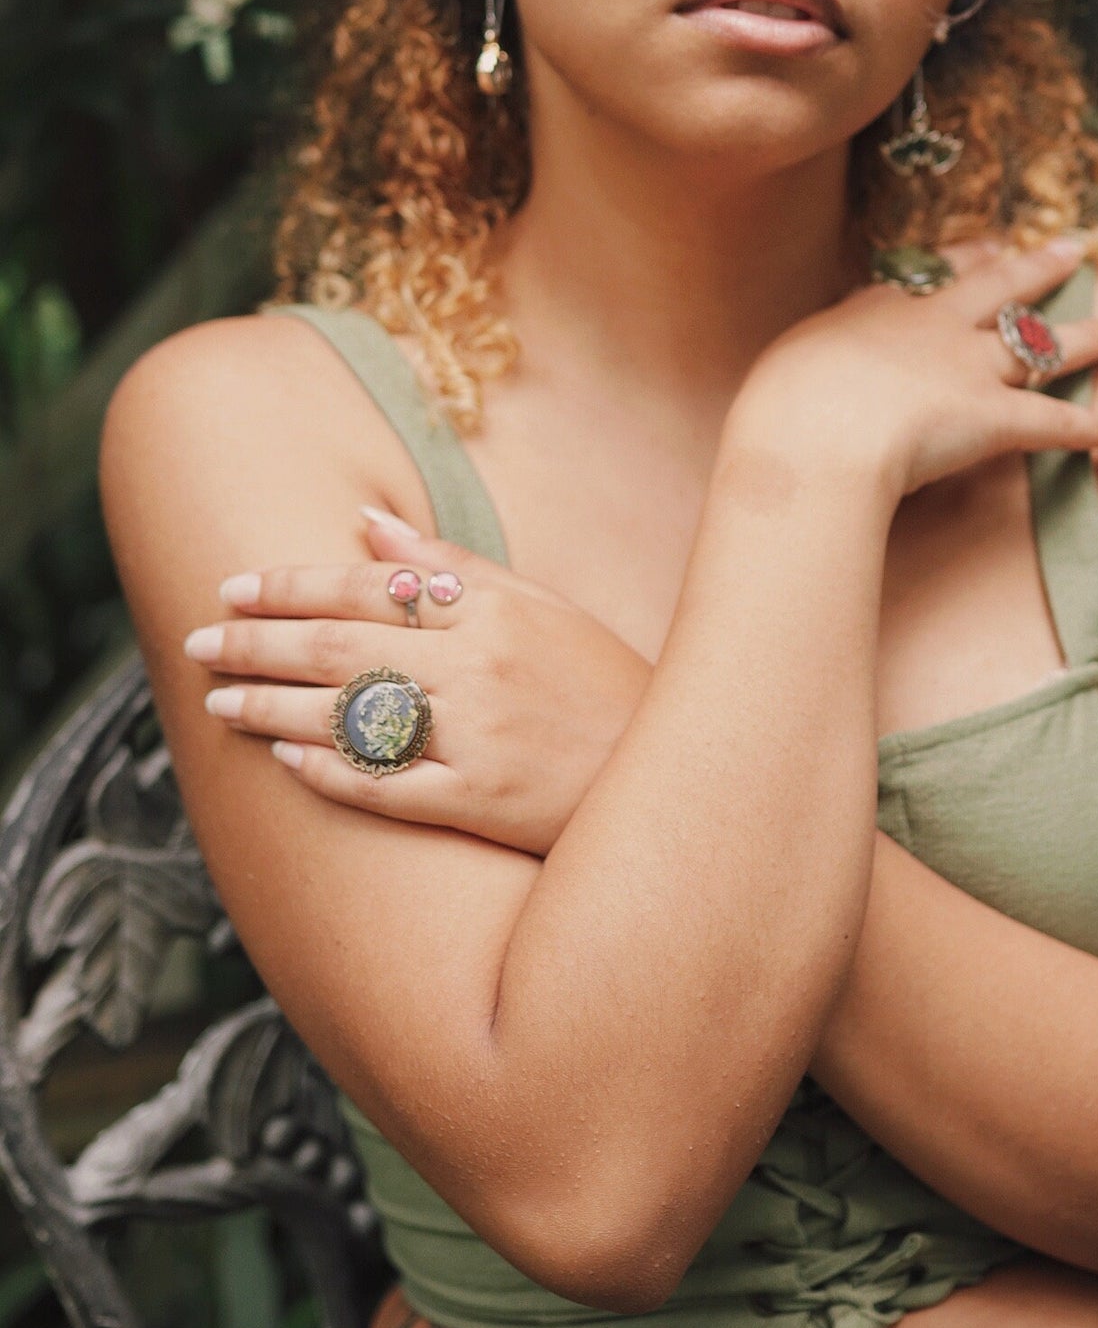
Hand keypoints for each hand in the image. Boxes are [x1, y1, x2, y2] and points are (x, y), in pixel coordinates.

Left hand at [189, 511, 651, 852]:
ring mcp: (478, 738)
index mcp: (491, 610)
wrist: (668, 771)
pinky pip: (387, 787)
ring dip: (273, 707)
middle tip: (200, 641)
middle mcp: (478, 669)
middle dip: (259, 642)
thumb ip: (453, 566)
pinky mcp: (482, 802)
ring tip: (220, 704)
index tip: (235, 588)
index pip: (368, 588)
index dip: (292, 586)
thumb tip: (369, 526)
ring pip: (351, 716)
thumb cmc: (600, 682)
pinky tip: (287, 762)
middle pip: (341, 647)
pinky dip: (331, 773)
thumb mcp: (540, 605)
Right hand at [743, 236, 1097, 500]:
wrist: (816, 433)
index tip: (988, 248)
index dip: (966, 263)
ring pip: (1040, 343)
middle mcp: (933, 329)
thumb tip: (815, 369)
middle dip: (1037, 268)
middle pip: (998, 289)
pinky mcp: (995, 419)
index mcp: (878, 312)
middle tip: (1071, 248)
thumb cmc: (785, 406)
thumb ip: (816, 359)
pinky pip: (1054, 423)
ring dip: (1088, 334)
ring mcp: (969, 369)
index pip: (932, 280)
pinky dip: (1091, 427)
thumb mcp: (790, 363)